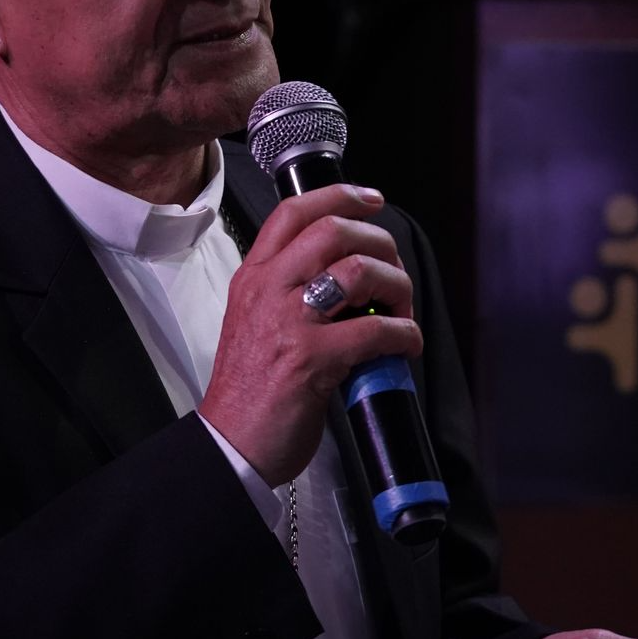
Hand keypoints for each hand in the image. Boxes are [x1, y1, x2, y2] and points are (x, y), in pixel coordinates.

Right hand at [199, 183, 421, 484]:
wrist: (231, 443)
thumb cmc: (248, 390)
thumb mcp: (254, 320)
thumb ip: (289, 291)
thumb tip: (348, 277)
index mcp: (253, 278)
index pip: (293, 213)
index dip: (339, 195)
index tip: (371, 200)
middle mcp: (268, 290)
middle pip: (333, 230)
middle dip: (379, 243)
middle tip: (394, 269)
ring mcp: (289, 322)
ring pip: (358, 272)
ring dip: (397, 287)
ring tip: (402, 310)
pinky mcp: (312, 360)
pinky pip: (375, 329)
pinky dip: (404, 334)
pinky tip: (406, 344)